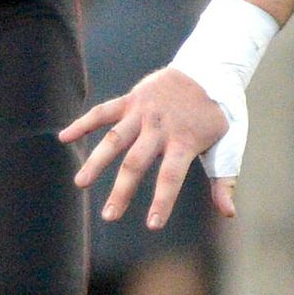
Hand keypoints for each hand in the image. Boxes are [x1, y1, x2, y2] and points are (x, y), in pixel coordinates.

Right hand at [61, 68, 241, 225]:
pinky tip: (64, 137)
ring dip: (96, 162)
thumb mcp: (229, 146)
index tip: (152, 225)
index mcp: (185, 141)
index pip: (170, 176)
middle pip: (136, 162)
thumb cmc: (219, 114)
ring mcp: (143, 112)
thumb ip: (223, 180)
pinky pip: (103, 111)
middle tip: (108, 216)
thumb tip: (228, 214)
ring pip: (114, 139)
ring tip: (80, 183)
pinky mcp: (131, 100)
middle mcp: (160, 127)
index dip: (161, 200)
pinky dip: (83, 123)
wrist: (209, 70)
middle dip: (121, 191)